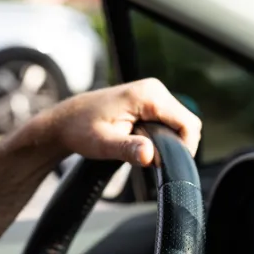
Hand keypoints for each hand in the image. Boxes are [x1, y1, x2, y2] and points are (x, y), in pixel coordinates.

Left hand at [33, 78, 201, 165]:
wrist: (65, 121)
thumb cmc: (80, 130)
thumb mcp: (103, 144)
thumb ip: (128, 149)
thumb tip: (151, 156)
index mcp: (148, 95)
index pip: (187, 124)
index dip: (184, 148)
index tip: (167, 164)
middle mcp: (155, 89)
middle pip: (188, 123)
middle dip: (178, 145)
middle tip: (154, 161)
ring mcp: (154, 92)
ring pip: (182, 123)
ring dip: (171, 141)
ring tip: (145, 150)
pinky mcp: (151, 100)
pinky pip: (172, 120)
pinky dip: (166, 136)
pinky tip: (145, 143)